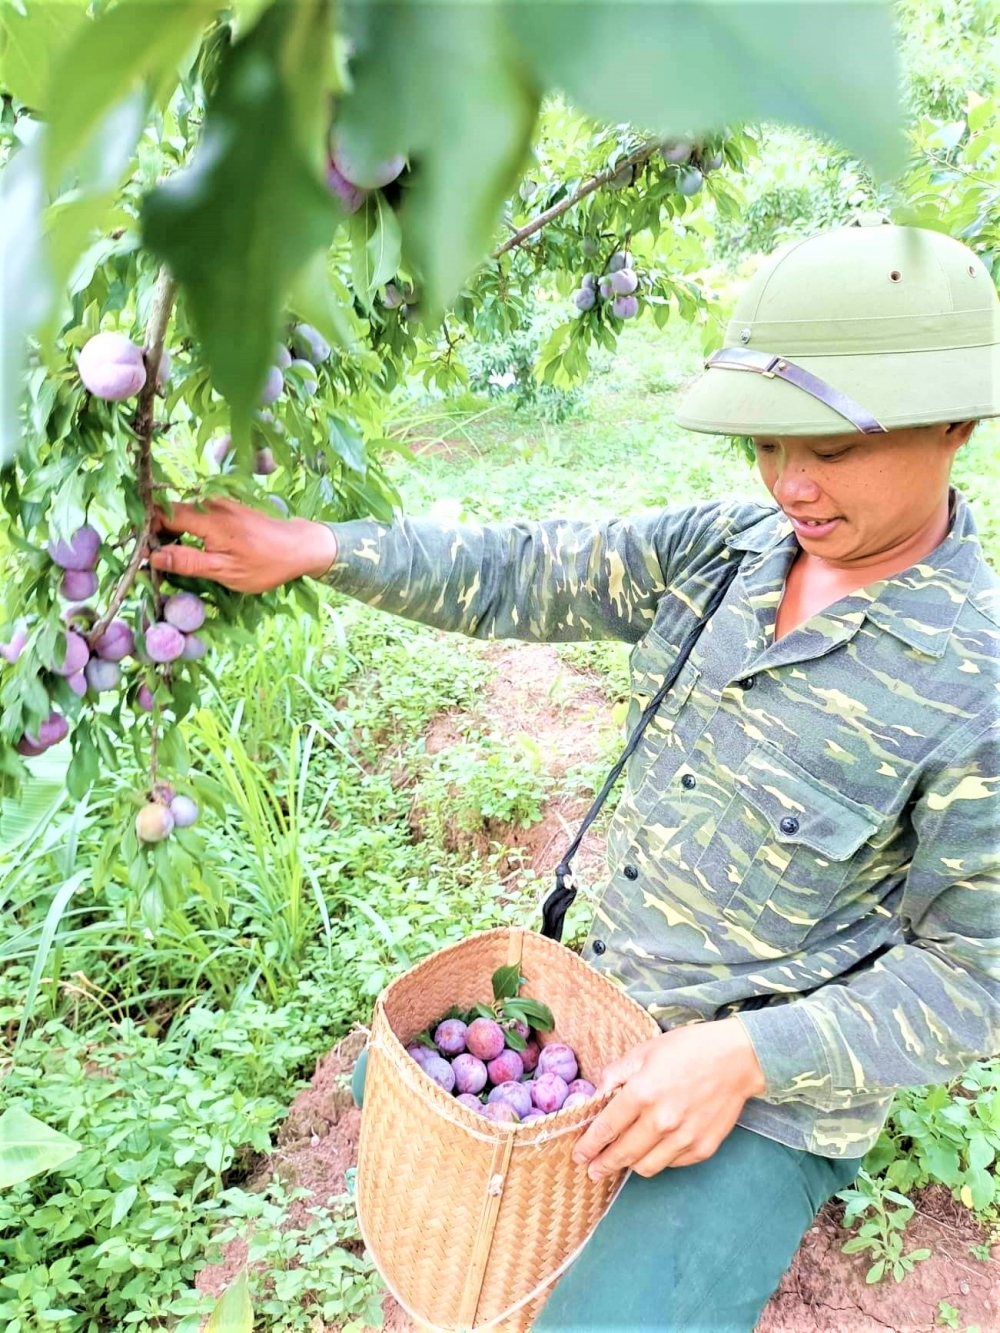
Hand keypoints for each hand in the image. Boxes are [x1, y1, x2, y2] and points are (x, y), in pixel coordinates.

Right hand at [149, 498, 337, 593]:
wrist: (301, 546)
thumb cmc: (266, 564)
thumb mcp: (225, 571)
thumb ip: (188, 562)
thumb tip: (153, 557)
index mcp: (208, 518)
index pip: (161, 515)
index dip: (145, 532)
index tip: (140, 553)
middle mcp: (210, 503)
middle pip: (169, 512)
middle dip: (155, 534)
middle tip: (152, 560)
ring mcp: (219, 503)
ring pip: (182, 513)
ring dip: (171, 532)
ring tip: (170, 557)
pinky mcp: (226, 507)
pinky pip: (196, 515)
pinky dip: (187, 529)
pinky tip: (189, 547)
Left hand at [571, 1018, 765, 1179]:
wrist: (737, 1059)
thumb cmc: (689, 1049)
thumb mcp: (645, 1051)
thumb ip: (616, 1074)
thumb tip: (597, 1095)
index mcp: (642, 1093)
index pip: (605, 1129)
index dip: (588, 1146)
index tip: (578, 1155)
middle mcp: (661, 1120)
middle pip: (622, 1155)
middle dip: (602, 1165)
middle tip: (593, 1169)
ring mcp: (683, 1138)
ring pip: (645, 1167)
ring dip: (630, 1166)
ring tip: (623, 1161)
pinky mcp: (702, 1148)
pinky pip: (671, 1164)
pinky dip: (659, 1159)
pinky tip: (655, 1148)